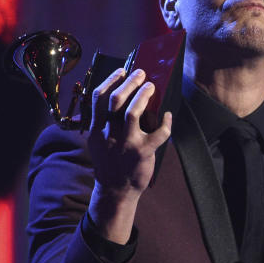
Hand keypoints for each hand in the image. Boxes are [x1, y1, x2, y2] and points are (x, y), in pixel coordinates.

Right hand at [85, 68, 172, 242]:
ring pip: (133, 113)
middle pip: (115, 100)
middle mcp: (109, 134)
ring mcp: (126, 144)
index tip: (121, 71)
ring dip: (143, 96)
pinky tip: (168, 115)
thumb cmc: (110, 162)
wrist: (115, 191)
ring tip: (151, 87)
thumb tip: (124, 98)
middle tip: (141, 73)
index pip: (98, 98)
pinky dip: (166, 122)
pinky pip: (158, 134)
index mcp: (96, 130)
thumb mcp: (99, 142)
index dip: (110, 80)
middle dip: (129, 83)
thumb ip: (105, 123)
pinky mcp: (142, 153)